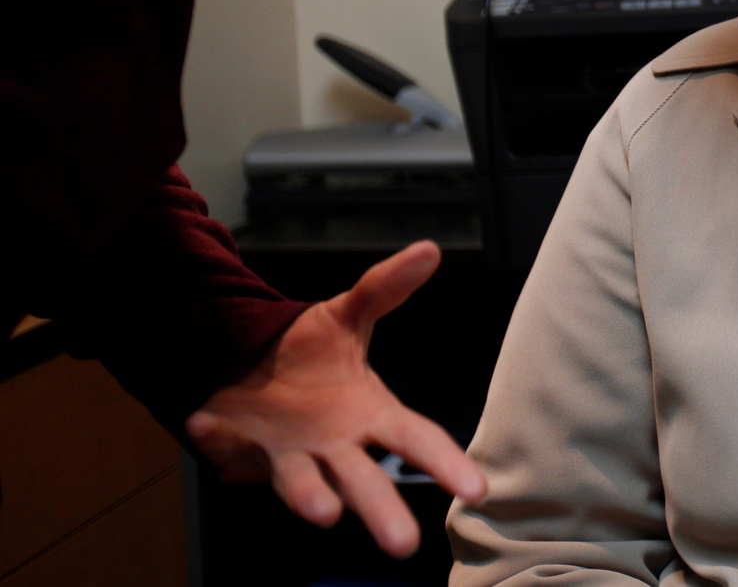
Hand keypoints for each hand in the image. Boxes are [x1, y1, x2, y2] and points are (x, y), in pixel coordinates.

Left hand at [184, 241, 487, 556]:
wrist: (245, 367)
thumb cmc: (308, 354)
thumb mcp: (347, 314)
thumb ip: (385, 288)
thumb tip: (428, 250)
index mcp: (370, 414)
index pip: (416, 441)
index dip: (445, 464)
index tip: (475, 489)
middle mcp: (335, 446)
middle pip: (365, 483)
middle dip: (382, 512)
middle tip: (403, 544)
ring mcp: (287, 455)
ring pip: (303, 484)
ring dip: (310, 497)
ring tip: (322, 512)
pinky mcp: (240, 451)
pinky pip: (229, 447)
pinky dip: (219, 437)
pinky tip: (206, 421)